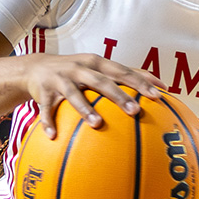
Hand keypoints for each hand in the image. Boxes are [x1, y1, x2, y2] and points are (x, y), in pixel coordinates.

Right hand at [23, 54, 165, 137]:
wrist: (36, 67)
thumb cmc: (77, 71)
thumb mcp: (100, 67)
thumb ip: (128, 75)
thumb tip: (162, 86)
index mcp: (97, 63)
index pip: (123, 71)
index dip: (140, 83)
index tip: (158, 96)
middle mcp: (80, 68)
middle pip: (102, 82)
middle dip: (119, 96)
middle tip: (135, 111)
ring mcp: (61, 79)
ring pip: (74, 94)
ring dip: (85, 109)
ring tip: (97, 124)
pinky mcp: (44, 92)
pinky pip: (46, 109)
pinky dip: (48, 121)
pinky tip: (53, 135)